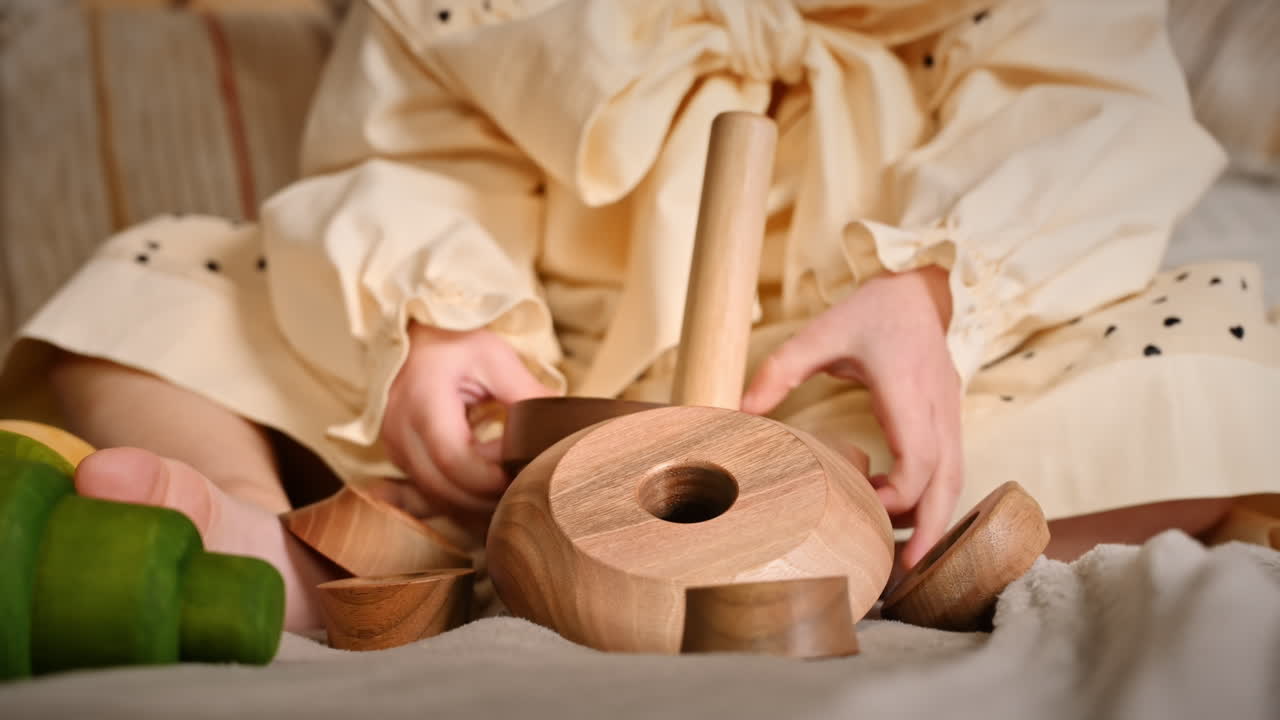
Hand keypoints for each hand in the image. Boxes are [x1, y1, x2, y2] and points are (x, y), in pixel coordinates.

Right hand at [381, 323, 553, 517]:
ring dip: (474, 499)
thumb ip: (524, 392)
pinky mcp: (398, 456)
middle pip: (443, 488)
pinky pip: (428, 490)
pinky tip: (487, 483)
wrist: (411, 341)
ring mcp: (393, 447)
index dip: (491, 478)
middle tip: (524, 485)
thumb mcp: (492, 356)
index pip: (455, 461)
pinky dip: (459, 494)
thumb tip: (559, 427)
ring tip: (510, 482)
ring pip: (435, 495)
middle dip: (487, 496)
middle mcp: (399, 431)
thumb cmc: (452, 343)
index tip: (523, 473)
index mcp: (423, 402)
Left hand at [741, 266, 961, 569]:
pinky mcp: (949, 415)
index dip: (899, 492)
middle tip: (905, 568)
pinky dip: (934, 494)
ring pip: (957, 477)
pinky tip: (903, 511)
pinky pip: (951, 465)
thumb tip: (740, 410)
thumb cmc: (871, 312)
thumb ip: (781, 369)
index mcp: (908, 389)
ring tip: (907, 555)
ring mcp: (950, 411)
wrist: (919, 288)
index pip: (921, 456)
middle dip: (929, 526)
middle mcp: (939, 405)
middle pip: (949, 479)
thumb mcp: (820, 332)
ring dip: (935, 517)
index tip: (867, 503)